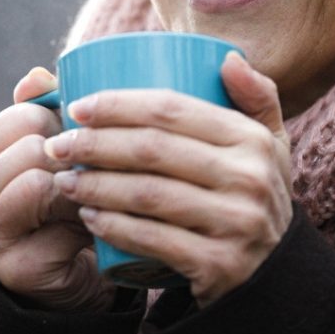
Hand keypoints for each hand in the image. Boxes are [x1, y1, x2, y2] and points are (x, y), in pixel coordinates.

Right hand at [0, 67, 114, 312]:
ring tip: (92, 199)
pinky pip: (51, 217)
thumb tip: (35, 77)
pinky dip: (82, 215)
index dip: (60, 124)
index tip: (79, 146)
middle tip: (92, 176)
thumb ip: (41, 113)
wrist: (72, 284)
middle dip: (71, 156)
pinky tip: (92, 225)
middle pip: (29, 145)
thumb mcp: (51, 158)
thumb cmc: (61, 213)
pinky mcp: (7, 265)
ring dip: (77, 187)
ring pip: (36, 179)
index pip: (19, 116)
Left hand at [44, 52, 290, 305]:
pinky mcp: (220, 264)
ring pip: (146, 194)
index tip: (76, 108)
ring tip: (63, 178)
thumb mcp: (267, 144)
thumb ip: (254, 96)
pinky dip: (114, 226)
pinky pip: (153, 240)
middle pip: (151, 149)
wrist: (277, 275)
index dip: (117, 104)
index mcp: (252, 138)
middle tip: (58, 144)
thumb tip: (225, 58)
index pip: (171, 109)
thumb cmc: (250, 193)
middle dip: (94, 144)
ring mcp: (236, 223)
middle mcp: (249, 178)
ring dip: (95, 185)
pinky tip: (87, 216)